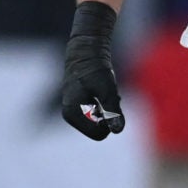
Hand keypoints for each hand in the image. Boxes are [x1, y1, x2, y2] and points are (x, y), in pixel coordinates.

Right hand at [59, 0, 124, 139]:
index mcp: (73, 114)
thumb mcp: (108, 90)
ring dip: (107, 110)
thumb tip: (117, 131)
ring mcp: (73, 112)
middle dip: (109, 115)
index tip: (111, 103)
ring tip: (104, 92)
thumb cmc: (96, 70)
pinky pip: (98, 116)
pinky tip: (101, 92)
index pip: (99, 135)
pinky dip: (104, 106)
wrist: (85, 53)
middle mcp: (70, 116)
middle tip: (108, 96)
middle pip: (100, 130)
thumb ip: (112, 110)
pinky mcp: (78, 108)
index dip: (111, 122)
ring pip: (100, 122)